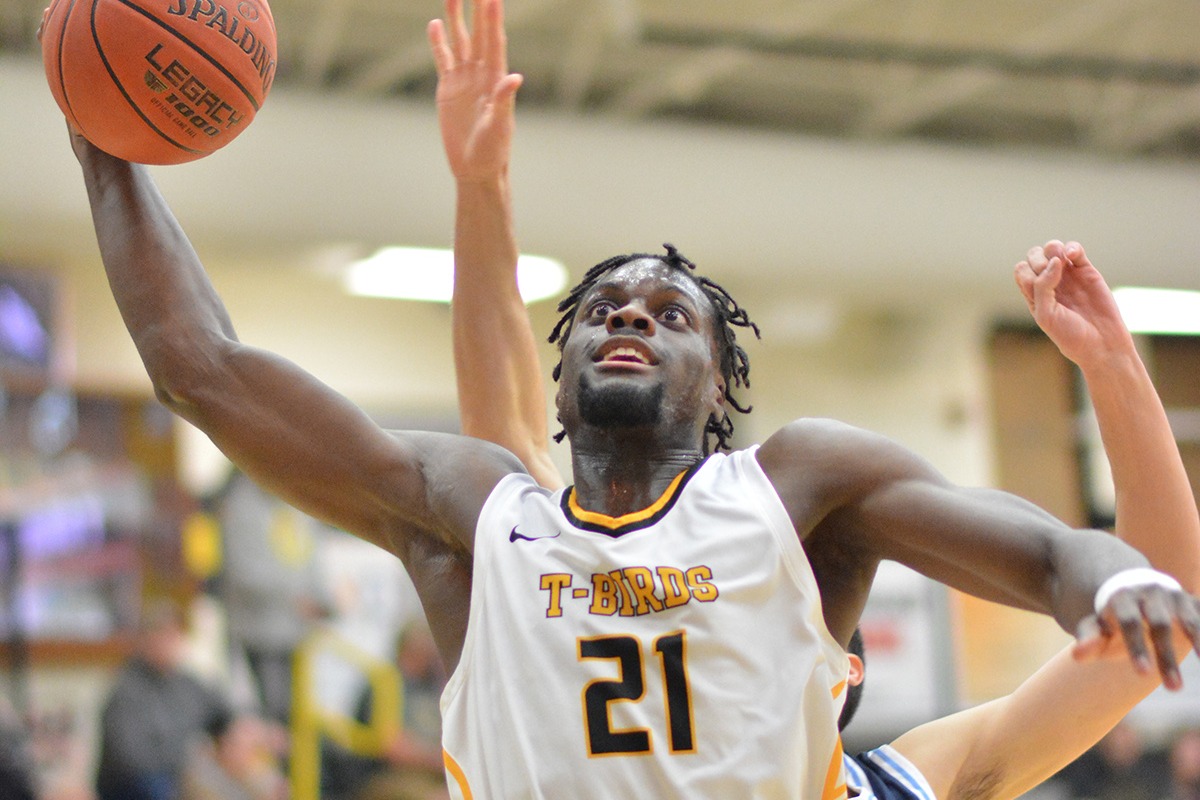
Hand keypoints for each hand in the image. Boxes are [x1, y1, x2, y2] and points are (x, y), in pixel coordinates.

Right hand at [428, 0, 522, 181]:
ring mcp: (464, 79)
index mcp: (496, 80)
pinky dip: (438, 43)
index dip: (493, 19)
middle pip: (479, 34)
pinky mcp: (448, 89)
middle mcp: (481, 74)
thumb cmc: (493, 150)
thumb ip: (504, 101)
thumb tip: (514, 77)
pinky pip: (443, 59)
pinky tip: (435, 24)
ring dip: (457, 18)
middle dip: (478, 9)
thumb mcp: (500, 127)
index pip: (495, 42)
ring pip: (460, 41)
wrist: (475, 167)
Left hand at [1013, 240, 1134, 368]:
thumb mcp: (1046, 314)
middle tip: (1052, 276)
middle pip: (1034, 256)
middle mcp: (1050, 283)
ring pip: (1053, 249)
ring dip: (1053, 249)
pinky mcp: (1087, 271)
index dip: (1027, 271)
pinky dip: (1072, 248)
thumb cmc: (1070, 334)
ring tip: (1061, 261)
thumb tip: (1054, 260)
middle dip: (1038, 259)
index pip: (1022, 270)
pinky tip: (1072, 256)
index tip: (1039, 286)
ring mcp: (1068, 276)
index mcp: (1035, 294)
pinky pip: (1075, 250)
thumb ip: (1043, 287)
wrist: (1101, 342)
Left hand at [1073, 583, 1199, 689]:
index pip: (1128, 622)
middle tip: (1173, 689)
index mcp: (1122, 596)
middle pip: (1159, 624)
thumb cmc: (1112, 616)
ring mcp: (1176, 595)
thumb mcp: (1096, 625)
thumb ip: (1089, 638)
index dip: (1136, 647)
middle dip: (1166, 655)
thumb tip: (1077, 656)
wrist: (1133, 587)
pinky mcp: (1194, 602)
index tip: (1142, 674)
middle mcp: (1151, 592)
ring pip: (1191, 621)